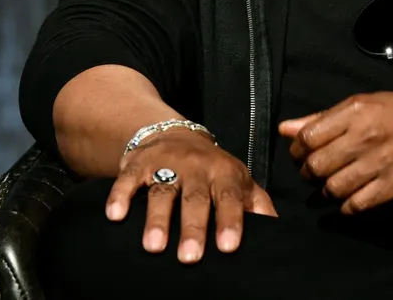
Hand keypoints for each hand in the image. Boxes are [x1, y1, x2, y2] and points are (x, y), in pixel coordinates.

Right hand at [105, 129, 276, 262]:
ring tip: (154, 247)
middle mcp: (196, 168)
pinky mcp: (138, 164)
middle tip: (190, 257)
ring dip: (157, 219)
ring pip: (162, 192)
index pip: (230, 198)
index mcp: (225, 174)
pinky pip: (128, 180)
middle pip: (195, 199)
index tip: (228, 247)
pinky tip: (115, 215)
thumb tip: (278, 232)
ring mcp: (166, 165)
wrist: (174, 134)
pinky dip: (120, 196)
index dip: (230, 221)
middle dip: (193, 227)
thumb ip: (257, 204)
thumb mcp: (239, 180)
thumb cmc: (212, 169)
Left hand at [277, 92, 392, 214]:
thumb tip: (285, 129)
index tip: (302, 154)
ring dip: (327, 191)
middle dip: (309, 173)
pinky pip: (355, 205)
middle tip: (315, 172)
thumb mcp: (367, 103)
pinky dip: (346, 206)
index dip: (298, 150)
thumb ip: (325, 118)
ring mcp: (379, 164)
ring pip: (332, 188)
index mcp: (356, 111)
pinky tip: (351, 198)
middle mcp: (364, 136)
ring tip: (334, 185)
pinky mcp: (392, 188)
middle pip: (316, 166)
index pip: (307, 137)